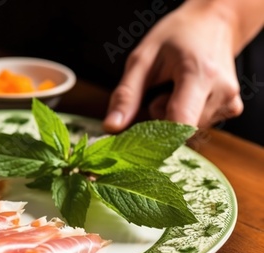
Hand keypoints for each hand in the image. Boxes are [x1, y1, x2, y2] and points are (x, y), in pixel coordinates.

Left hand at [104, 1, 243, 132]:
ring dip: (171, 116)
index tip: (136, 136)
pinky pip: (198, 126)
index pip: (179, 123)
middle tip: (157, 94)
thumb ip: (126, 95)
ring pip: (187, 131)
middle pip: (179, 130)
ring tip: (174, 88)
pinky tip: (187, 94)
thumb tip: (111, 126)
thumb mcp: (142, 59)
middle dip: (159, 120)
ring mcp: (230, 102)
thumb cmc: (176, 37)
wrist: (212, 23)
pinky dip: (185, 115)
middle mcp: (222, 91)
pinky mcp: (232, 109)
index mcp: (199, 74)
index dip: (154, 138)